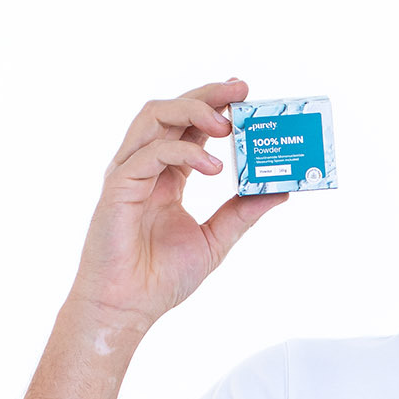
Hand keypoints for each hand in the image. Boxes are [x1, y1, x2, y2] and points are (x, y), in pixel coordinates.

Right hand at [69, 78, 289, 328]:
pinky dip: (183, 151)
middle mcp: (146, 167)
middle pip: (171, 110)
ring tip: (226, 125)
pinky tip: (212, 167)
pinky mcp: (119, 187)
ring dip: (192, 111)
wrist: (128, 307)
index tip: (244, 96)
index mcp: (167, 176)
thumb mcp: (215, 240)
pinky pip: (150, 153)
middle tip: (240, 91)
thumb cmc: (160, 278)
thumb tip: (279, 190)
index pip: (190, 126)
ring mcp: (129, 173)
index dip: (214, 105)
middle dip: (206, 95)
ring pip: (154, 118)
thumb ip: (243, 213)